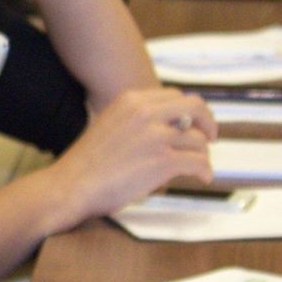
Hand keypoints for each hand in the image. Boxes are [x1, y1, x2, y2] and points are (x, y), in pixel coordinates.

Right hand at [48, 86, 215, 223]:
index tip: (194, 122)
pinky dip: (204, 171)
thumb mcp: (109, 124)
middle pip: (194, 107)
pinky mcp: (164, 161)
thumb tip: (167, 127)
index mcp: (131, 100)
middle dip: (207, 122)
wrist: (71, 185)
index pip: (174, 96)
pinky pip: (198, 162)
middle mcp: (146, 113)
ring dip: (202, 154)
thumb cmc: (86, 163)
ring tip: (198, 165)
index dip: (190, 110)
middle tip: (210, 136)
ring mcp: (156, 136)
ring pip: (199, 139)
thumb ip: (136, 120)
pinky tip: (203, 177)